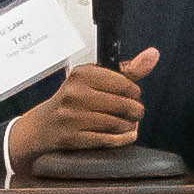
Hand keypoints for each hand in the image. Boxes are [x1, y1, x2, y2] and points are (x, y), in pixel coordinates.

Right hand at [5, 49, 157, 162]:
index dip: (135, 92)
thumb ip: (127, 70)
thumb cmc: (72, 101)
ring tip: (128, 124)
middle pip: (124, 104)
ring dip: (129, 126)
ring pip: (118, 123)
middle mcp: (75, 94)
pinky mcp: (73, 137)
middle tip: (134, 112)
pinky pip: (108, 139)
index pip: (125, 83)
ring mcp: (73, 116)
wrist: (41, 126)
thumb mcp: (94, 79)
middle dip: (135, 111)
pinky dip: (123, 138)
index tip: (132, 96)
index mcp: (82, 74)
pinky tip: (126, 135)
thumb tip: (153, 54)